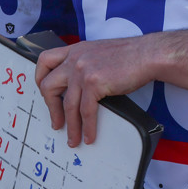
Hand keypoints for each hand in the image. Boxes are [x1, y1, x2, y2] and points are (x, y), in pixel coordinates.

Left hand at [35, 37, 152, 146]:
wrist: (148, 54)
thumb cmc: (130, 54)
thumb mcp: (100, 52)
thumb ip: (86, 63)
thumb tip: (79, 86)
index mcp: (76, 49)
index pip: (45, 60)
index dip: (40, 79)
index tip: (44, 94)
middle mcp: (75, 58)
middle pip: (48, 85)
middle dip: (50, 107)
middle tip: (57, 121)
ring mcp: (83, 70)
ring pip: (67, 104)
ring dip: (70, 126)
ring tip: (73, 139)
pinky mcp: (94, 83)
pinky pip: (86, 111)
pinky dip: (87, 127)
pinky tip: (90, 135)